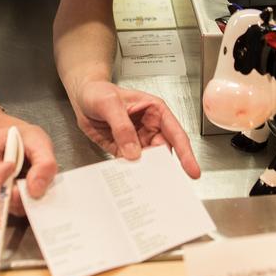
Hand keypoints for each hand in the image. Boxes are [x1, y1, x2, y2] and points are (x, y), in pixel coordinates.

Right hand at [0, 122, 56, 215]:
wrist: (22, 141)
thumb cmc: (23, 137)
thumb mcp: (38, 141)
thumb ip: (43, 163)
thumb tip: (36, 190)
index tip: (13, 165)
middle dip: (18, 190)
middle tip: (30, 174)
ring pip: (7, 207)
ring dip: (25, 196)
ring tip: (30, 175)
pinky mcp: (1, 203)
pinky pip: (15, 209)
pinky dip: (27, 200)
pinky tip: (30, 184)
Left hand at [73, 80, 200, 177]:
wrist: (83, 96)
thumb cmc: (99, 91)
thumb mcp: (109, 103)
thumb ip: (122, 126)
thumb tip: (133, 151)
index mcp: (155, 111)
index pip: (175, 134)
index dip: (186, 153)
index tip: (192, 170)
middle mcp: (150, 126)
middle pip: (164, 151)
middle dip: (164, 167)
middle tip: (164, 184)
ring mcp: (138, 140)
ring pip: (149, 161)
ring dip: (147, 172)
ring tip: (146, 184)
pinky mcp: (125, 150)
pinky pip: (131, 164)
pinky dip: (131, 172)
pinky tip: (129, 179)